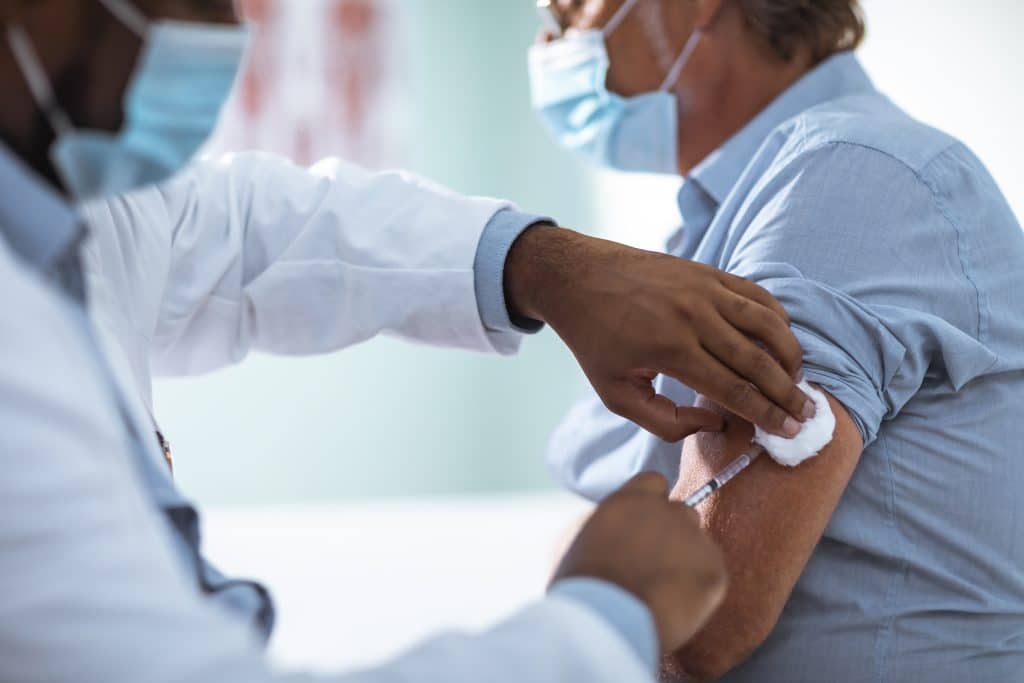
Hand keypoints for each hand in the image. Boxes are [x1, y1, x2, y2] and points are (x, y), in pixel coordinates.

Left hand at [504, 226, 812, 440]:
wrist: (578, 277)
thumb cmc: (595, 340)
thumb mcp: (616, 393)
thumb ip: (664, 421)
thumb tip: (715, 425)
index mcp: (671, 350)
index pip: (733, 390)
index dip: (766, 414)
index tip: (789, 431)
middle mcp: (693, 317)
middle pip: (758, 361)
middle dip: (787, 392)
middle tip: (807, 414)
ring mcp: (704, 289)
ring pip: (766, 323)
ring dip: (790, 353)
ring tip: (798, 379)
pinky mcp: (707, 272)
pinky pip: (755, 294)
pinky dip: (776, 317)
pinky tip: (782, 340)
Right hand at [551, 473, 727, 654]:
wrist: (606, 621)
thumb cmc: (581, 587)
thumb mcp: (574, 541)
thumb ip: (599, 524)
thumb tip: (606, 526)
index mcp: (629, 500)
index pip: (654, 482)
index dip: (652, 503)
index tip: (645, 527)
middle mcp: (664, 511)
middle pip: (682, 512)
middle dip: (674, 533)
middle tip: (656, 565)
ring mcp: (692, 537)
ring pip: (699, 543)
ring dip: (687, 560)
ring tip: (664, 590)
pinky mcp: (713, 569)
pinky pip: (712, 573)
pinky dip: (699, 589)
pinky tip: (675, 606)